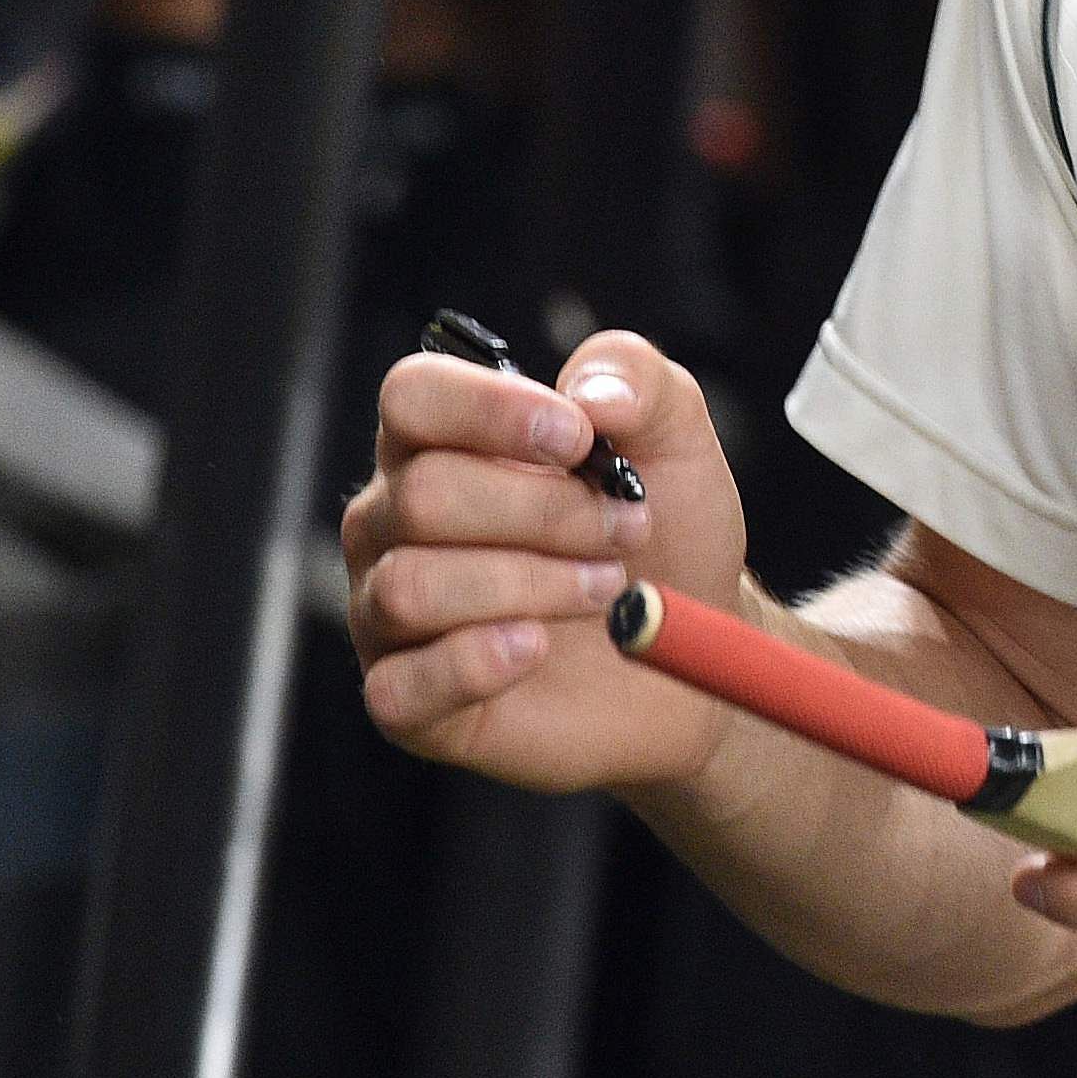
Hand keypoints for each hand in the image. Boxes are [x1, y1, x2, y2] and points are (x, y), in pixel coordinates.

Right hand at [342, 330, 751, 795]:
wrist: (689, 656)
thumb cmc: (665, 538)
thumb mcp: (675, 438)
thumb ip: (634, 376)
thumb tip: (590, 393)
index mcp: (441, 441)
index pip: (413, 395)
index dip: (491, 410)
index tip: (579, 439)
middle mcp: (395, 520)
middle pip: (424, 495)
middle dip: (546, 513)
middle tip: (622, 530)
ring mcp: (387, 612)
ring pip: (412, 587)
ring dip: (531, 585)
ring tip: (603, 589)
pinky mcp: (405, 700)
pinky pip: (399, 685)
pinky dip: (478, 663)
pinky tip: (538, 648)